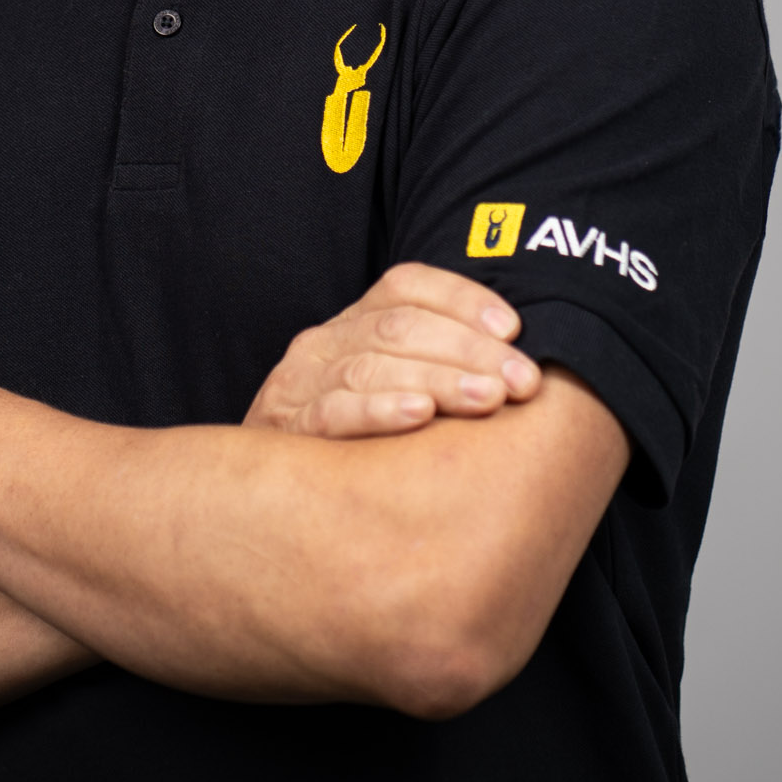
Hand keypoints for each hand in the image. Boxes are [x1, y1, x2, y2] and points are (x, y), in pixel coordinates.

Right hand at [244, 263, 540, 437]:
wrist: (260, 496)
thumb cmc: (352, 443)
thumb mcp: (388, 391)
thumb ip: (435, 369)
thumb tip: (518, 369)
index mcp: (352, 321)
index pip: (407, 285)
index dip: (463, 299)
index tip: (514, 329)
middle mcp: (324, 342)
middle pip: (400, 326)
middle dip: (470, 350)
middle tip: (522, 381)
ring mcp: (300, 383)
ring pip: (373, 365)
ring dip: (438, 378)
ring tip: (488, 399)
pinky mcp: (286, 429)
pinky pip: (334, 412)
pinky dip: (380, 410)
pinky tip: (420, 415)